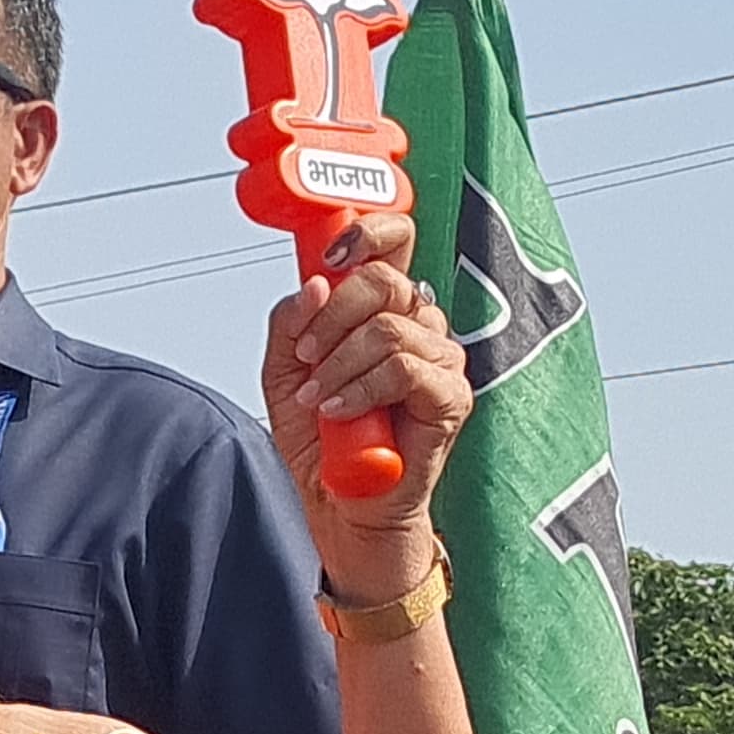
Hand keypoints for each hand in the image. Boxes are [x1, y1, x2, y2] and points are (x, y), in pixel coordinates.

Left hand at [262, 211, 471, 603]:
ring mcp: (441, 359)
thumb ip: (291, 324)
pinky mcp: (451, 396)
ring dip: (338, 365)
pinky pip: (406, 368)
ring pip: (389, 327)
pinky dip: (361, 388)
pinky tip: (341, 413)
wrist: (338, 503)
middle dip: (332, 318)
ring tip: (319, 400)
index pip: (395, 242)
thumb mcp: (283, 374)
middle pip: (386, 280)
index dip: (368, 231)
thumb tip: (318, 283)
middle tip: (307, 358)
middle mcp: (419, 324)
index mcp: (382, 309)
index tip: (330, 256)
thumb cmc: (320, 438)